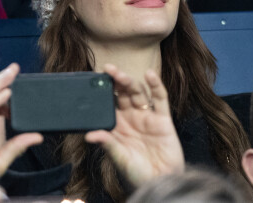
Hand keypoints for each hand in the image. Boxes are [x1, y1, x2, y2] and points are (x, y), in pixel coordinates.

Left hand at [85, 64, 184, 187]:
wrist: (161, 181)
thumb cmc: (137, 174)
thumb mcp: (119, 158)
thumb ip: (108, 143)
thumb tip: (89, 135)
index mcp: (117, 126)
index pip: (108, 104)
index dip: (102, 91)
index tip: (93, 79)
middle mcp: (131, 118)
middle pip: (122, 94)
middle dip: (115, 81)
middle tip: (107, 70)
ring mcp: (147, 116)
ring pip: (138, 93)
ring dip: (130, 82)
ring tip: (122, 75)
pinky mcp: (163, 118)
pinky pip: (160, 99)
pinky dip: (156, 85)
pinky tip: (150, 75)